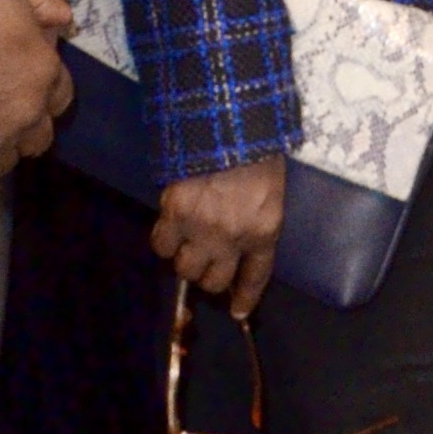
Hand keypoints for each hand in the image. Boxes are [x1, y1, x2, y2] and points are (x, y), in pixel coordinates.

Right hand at [156, 155, 287, 312]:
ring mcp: (202, 228)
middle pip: (214, 281)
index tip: (238, 311)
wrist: (231, 122)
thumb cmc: (258, 151)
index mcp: (265, 229)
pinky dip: (165, 241)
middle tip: (208, 259)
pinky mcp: (174, 213)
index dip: (245, 296)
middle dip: (211, 274)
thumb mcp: (270, 191)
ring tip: (189, 241)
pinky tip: (171, 228)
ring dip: (187, 259)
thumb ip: (256, 220)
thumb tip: (238, 244)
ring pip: (185, 268)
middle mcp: (233, 237)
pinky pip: (162, 245)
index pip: (255, 275)